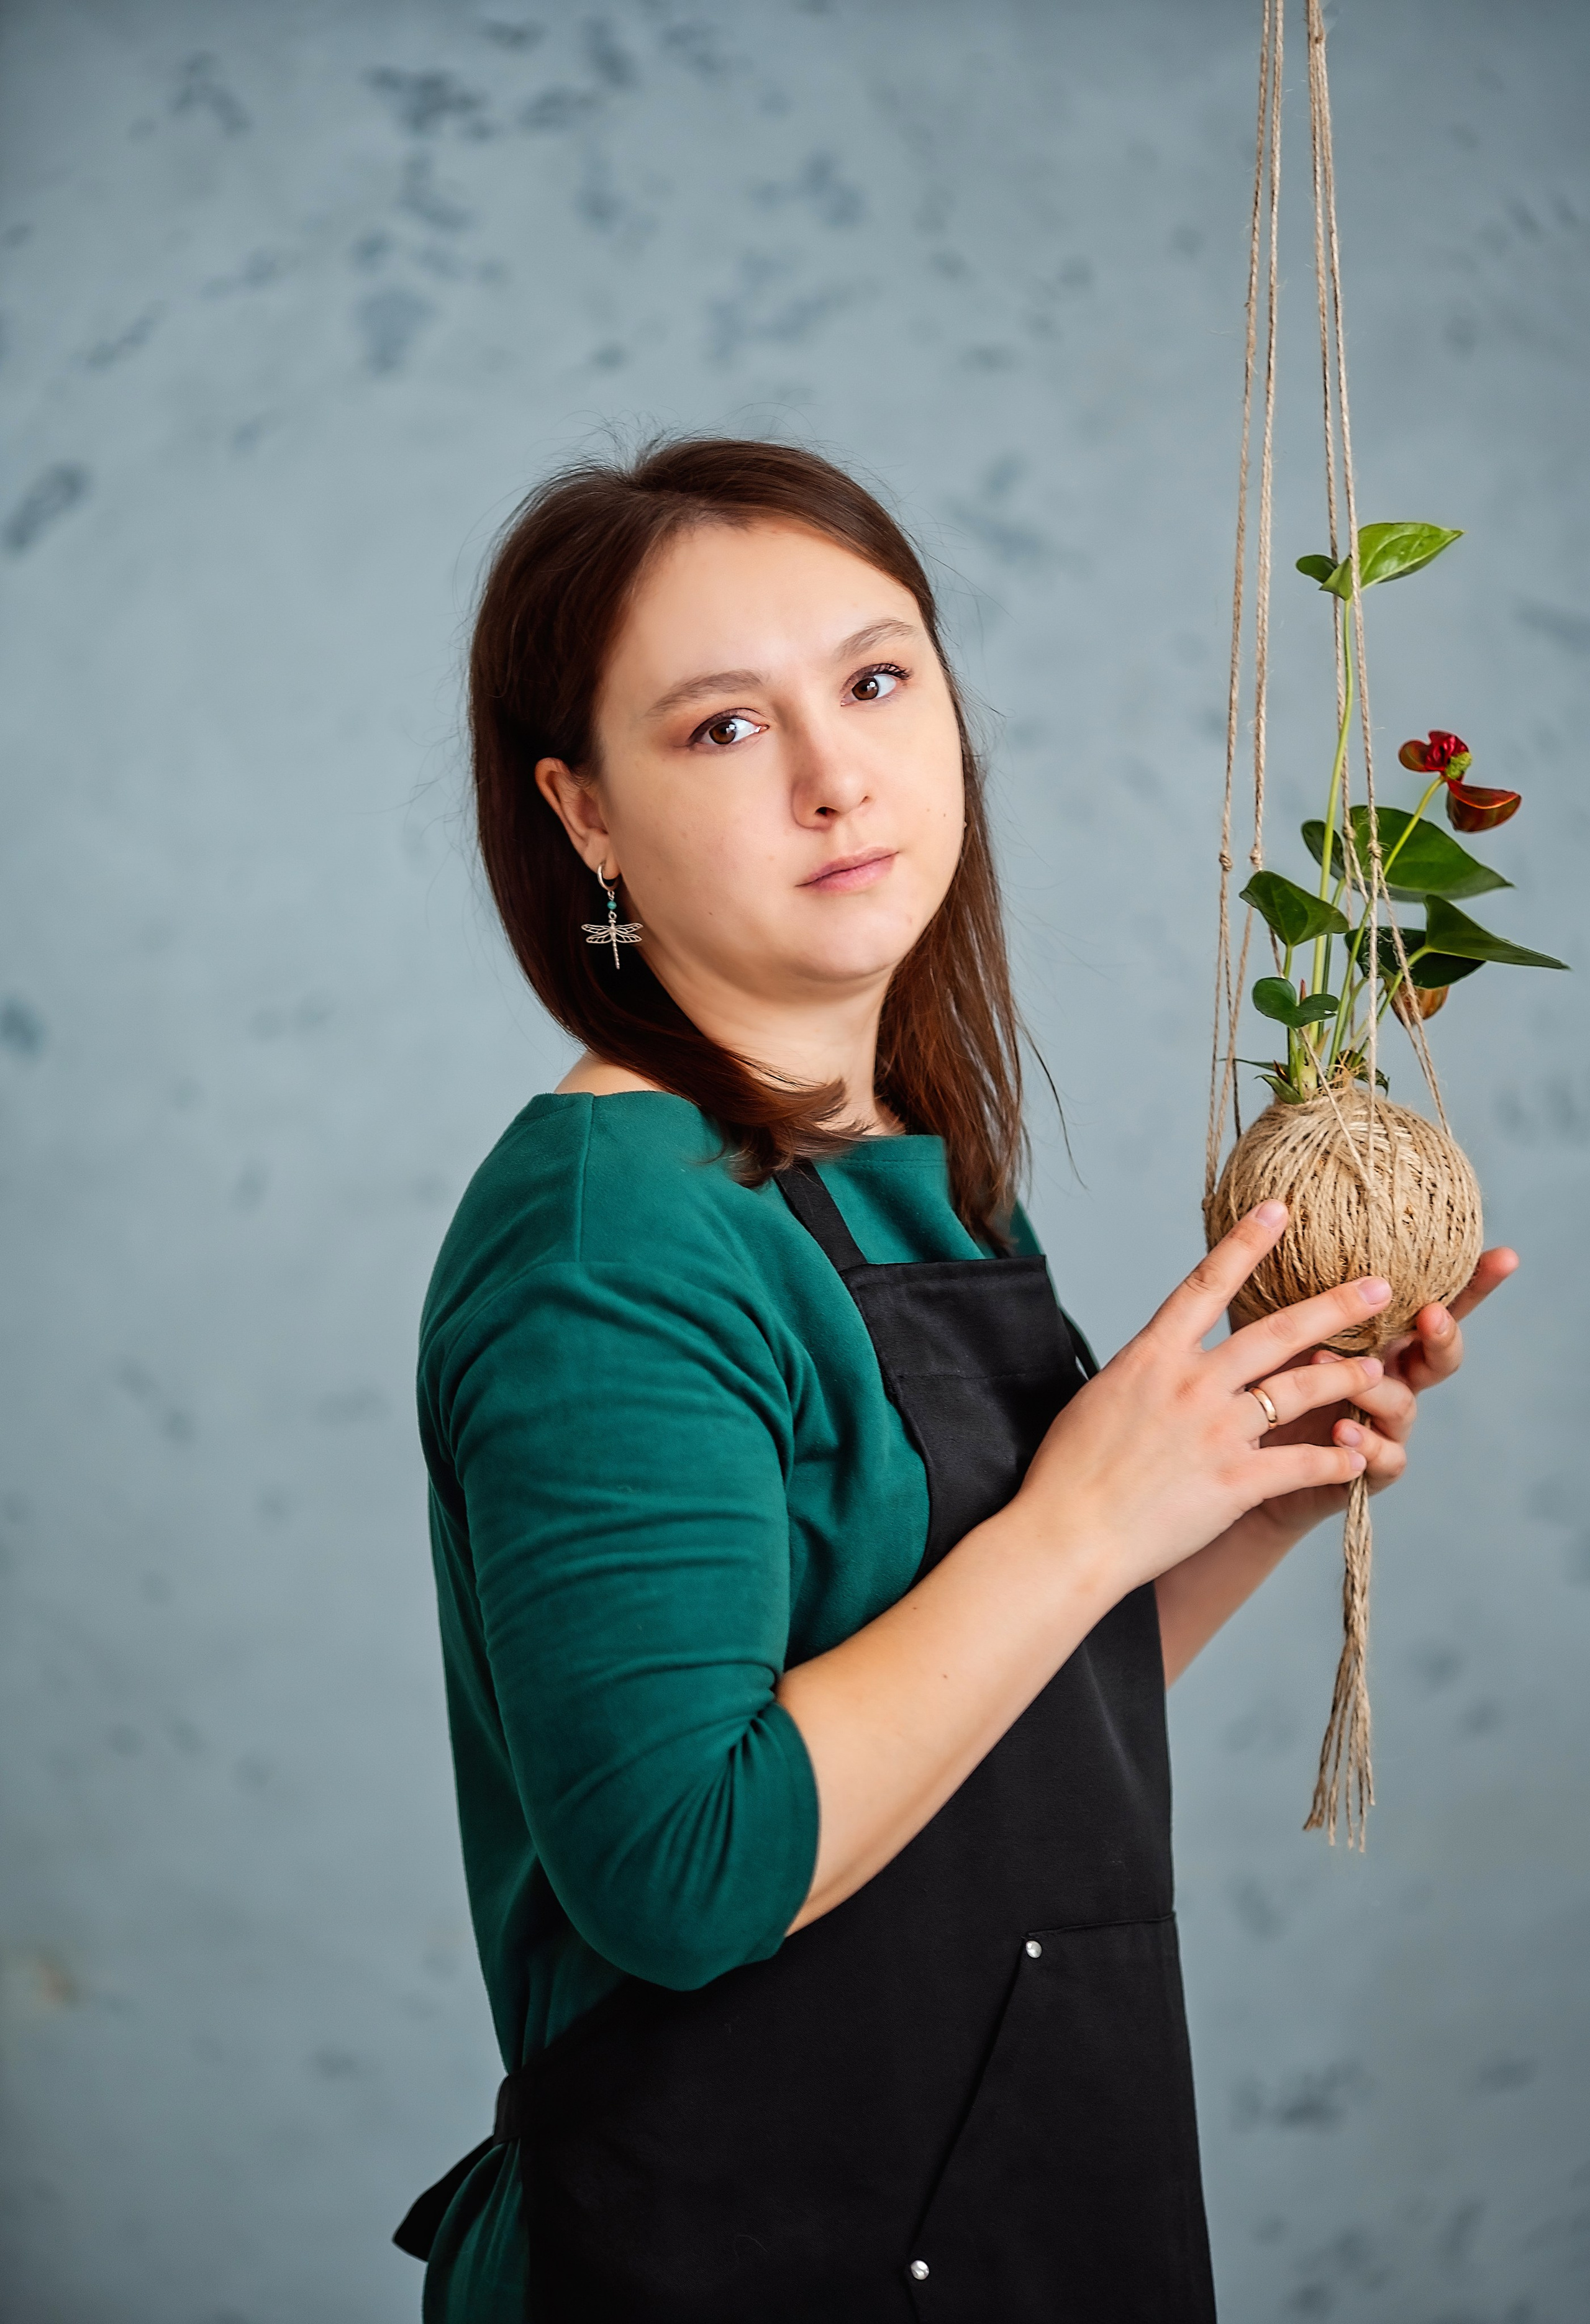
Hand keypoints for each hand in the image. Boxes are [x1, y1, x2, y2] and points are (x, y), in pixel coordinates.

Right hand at [1016, 1201, 1387, 1599]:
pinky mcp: (1234, 1484)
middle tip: (1379, 1287)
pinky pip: (1301, 1465)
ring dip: (1345, 1380)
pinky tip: (1356, 1458)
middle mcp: (1190, 1385)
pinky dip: (1335, 1462)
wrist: (1067, 1534)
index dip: (1246, 1243)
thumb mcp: (1099, 1398)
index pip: (1205, 1284)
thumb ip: (1142, 1372)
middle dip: (1334, 1307)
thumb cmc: (1068, 1471)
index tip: (1279, 1210)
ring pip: (1298, 1393)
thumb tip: (1156, 1360)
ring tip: (1376, 1372)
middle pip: (1276, 1333)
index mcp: (1151, 1357)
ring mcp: (1215, 1433)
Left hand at [1253, 1244, 1519, 1539]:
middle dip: (1445, 1333)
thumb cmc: (1260, 1384)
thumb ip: (1288, 1290)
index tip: (1504, 1256)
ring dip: (1373, 1386)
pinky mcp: (1367, 1471)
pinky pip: (1384, 1459)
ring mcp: (1385, 1426)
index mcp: (1380, 1338)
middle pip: (1442, 1356)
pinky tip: (1342, 1431)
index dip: (1474, 1284)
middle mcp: (1393, 1379)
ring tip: (1329, 1364)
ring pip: (1404, 1405)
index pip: (1437, 1304)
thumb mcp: (1270, 1329)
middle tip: (1431, 1314)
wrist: (1242, 1461)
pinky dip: (1367, 1445)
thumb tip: (1273, 1214)